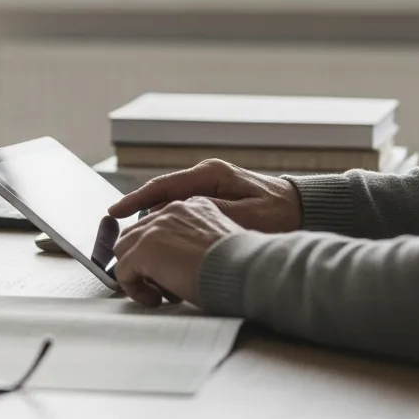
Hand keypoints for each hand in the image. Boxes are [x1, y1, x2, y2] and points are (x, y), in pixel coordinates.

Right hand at [107, 159, 301, 232]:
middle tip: (118, 236)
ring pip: (169, 203)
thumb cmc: (281, 214)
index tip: (114, 213)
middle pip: (161, 194)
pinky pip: (181, 210)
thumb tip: (180, 215)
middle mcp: (205, 176)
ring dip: (153, 222)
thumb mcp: (249, 216)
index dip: (135, 200)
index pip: (163, 186)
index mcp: (211, 175)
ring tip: (135, 243)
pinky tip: (162, 242)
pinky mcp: (213, 198)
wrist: (304, 208)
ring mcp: (208, 186)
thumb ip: (214, 214)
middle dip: (138, 214)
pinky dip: (169, 224)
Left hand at [112, 196, 242, 306]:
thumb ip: (195, 244)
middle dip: (143, 263)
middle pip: (135, 235)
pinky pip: (123, 271)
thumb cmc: (240, 266)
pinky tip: (155, 300)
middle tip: (163, 287)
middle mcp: (170, 211)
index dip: (157, 252)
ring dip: (138, 276)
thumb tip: (178, 263)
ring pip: (124, 251)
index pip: (157, 225)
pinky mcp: (144, 249)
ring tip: (159, 295)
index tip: (169, 274)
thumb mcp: (218, 244)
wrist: (245, 270)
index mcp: (190, 207)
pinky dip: (134, 289)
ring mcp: (154, 228)